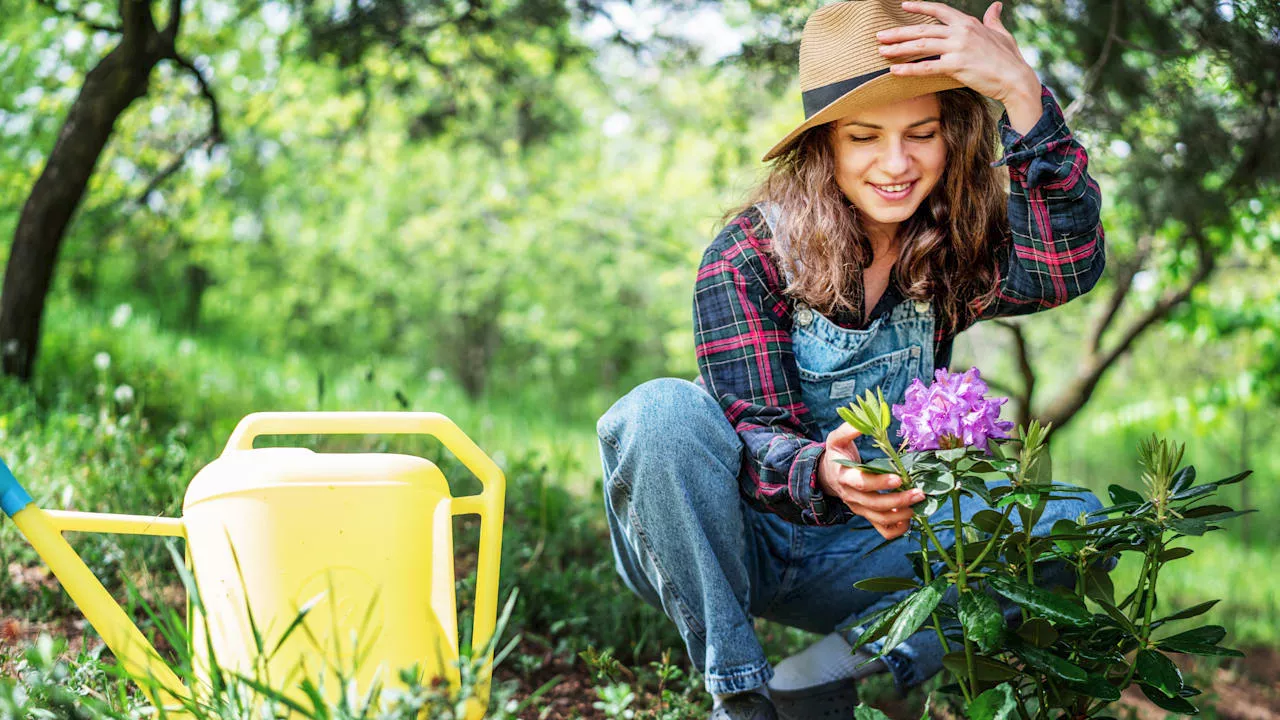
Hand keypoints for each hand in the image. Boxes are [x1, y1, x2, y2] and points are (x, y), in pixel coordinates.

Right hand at [817, 423, 924, 539]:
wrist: (827, 475)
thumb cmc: (837, 454)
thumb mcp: (836, 439)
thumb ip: (848, 430)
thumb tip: (865, 423)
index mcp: (844, 476)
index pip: (862, 483)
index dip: (880, 482)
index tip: (899, 478)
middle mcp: (851, 496)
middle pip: (875, 504)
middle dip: (899, 500)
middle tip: (919, 492)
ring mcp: (860, 509)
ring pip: (881, 519)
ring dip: (902, 514)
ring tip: (920, 503)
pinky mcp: (867, 516)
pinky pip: (884, 530)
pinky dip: (899, 529)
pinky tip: (911, 518)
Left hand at [877, 2, 1041, 126]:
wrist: (1015, 78)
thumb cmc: (1009, 58)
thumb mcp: (1001, 33)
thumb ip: (993, 19)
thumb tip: (995, 6)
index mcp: (968, 23)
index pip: (939, 10)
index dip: (920, 6)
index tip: (903, 5)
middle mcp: (960, 32)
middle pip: (922, 30)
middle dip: (899, 33)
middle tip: (880, 35)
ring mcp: (958, 48)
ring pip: (921, 46)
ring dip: (898, 48)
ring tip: (881, 51)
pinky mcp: (956, 66)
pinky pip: (927, 67)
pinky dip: (909, 69)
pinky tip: (894, 70)